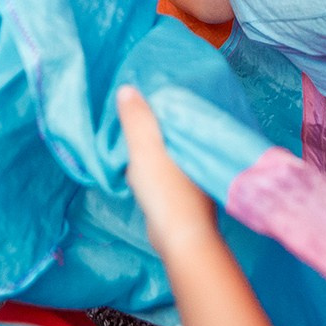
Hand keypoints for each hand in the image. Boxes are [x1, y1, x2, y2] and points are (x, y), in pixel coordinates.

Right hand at [117, 86, 219, 256]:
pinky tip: (139, 163)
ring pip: (168, 149)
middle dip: (156, 120)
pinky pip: (165, 167)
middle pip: (173, 129)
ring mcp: (192, 173)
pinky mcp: (183, 191)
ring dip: (153, 143)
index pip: (179, 108)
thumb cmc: (166, 190)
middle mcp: (197, 151)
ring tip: (131, 130)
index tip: (142, 87)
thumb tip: (128, 89)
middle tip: (131, 107)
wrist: (180, 238)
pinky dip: (153, 162)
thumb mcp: (145, 149)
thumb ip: (137, 119)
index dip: (161, 98)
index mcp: (193, 137)